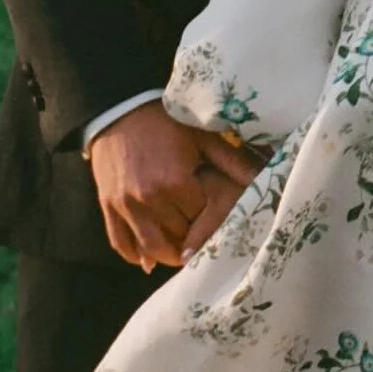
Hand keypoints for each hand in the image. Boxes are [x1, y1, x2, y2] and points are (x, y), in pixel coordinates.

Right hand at [88, 102, 262, 272]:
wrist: (118, 110)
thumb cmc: (165, 121)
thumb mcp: (203, 138)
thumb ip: (233, 163)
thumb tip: (264, 179)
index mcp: (176, 182)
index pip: (202, 220)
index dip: (212, 221)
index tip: (219, 221)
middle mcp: (149, 199)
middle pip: (178, 236)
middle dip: (192, 239)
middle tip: (204, 242)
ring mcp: (126, 205)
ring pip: (151, 248)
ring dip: (168, 256)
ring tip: (182, 255)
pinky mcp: (108, 207)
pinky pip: (120, 242)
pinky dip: (134, 255)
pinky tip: (148, 261)